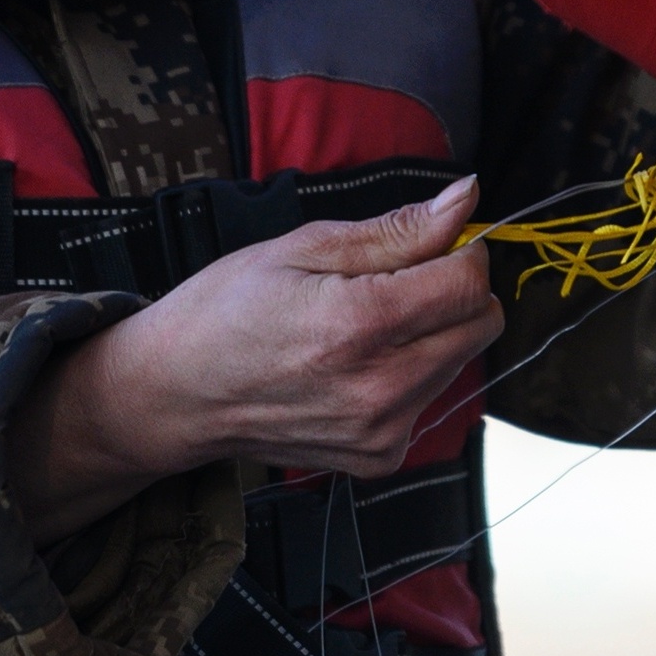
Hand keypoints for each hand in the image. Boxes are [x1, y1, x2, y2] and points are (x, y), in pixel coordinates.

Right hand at [4, 178, 502, 542]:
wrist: (175, 394)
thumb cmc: (227, 309)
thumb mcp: (302, 247)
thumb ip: (397, 229)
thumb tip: (468, 198)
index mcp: (360, 324)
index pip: (470, 282)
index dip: (461, 250)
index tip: (431, 243)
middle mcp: (379, 388)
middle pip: (480, 324)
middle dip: (454, 291)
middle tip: (395, 280)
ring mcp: (381, 431)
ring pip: (460, 361)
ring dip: (433, 334)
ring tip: (363, 326)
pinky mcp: (378, 458)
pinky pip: (430, 401)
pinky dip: (410, 376)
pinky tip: (355, 366)